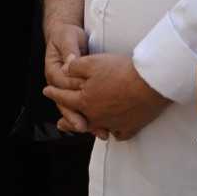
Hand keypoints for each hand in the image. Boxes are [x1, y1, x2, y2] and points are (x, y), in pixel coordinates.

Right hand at [44, 22, 95, 133]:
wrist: (67, 35)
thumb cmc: (67, 35)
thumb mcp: (67, 38)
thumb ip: (70, 50)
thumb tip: (71, 62)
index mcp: (54, 71)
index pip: (61, 86)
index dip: (68, 97)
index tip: (77, 104)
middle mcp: (60, 83)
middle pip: (66, 104)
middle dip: (75, 117)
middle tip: (86, 127)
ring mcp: (69, 89)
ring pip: (75, 109)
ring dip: (86, 122)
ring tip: (100, 132)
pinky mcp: (80, 91)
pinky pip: (84, 107)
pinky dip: (93, 117)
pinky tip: (104, 126)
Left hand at [45, 52, 168, 139]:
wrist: (150, 83)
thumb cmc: (120, 70)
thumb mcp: (92, 62)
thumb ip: (75, 67)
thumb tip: (64, 71)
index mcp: (85, 100)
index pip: (65, 97)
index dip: (54, 92)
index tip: (46, 91)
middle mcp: (97, 115)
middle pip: (78, 118)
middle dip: (67, 119)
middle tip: (60, 123)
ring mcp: (114, 123)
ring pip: (96, 128)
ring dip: (88, 128)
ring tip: (83, 129)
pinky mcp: (130, 127)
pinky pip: (118, 133)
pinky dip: (113, 131)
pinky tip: (110, 130)